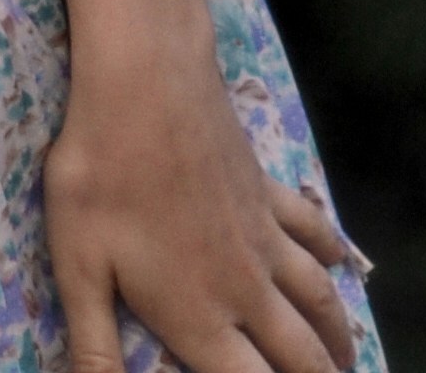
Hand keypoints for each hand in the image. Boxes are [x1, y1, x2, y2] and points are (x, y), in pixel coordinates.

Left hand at [44, 40, 362, 372]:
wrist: (145, 80)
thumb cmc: (101, 174)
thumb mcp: (78, 268)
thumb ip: (94, 347)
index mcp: (200, 318)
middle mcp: (245, 287)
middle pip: (299, 353)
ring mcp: (264, 235)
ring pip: (319, 298)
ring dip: (337, 334)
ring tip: (347, 358)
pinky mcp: (267, 188)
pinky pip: (314, 229)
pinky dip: (334, 251)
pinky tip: (343, 261)